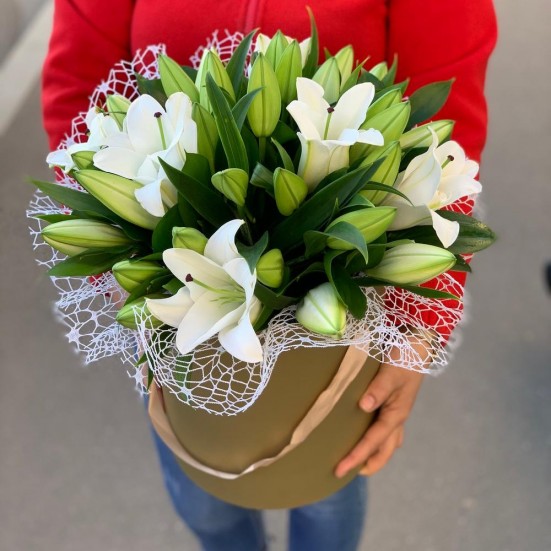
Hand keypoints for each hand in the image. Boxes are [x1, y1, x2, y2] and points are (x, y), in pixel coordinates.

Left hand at [335, 337, 430, 477]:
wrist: (419, 342)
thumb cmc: (405, 357)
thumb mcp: (392, 372)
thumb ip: (379, 388)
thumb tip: (364, 407)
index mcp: (396, 414)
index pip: (373, 442)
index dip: (356, 456)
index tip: (340, 469)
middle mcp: (397, 417)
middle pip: (384, 451)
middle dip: (367, 464)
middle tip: (345, 472)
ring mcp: (396, 410)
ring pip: (386, 441)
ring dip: (373, 453)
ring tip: (354, 459)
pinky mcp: (393, 402)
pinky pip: (383, 427)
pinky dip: (374, 437)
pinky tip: (360, 430)